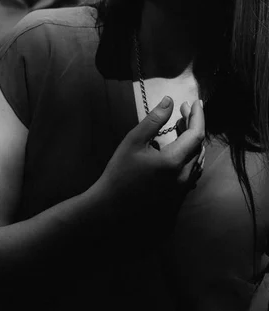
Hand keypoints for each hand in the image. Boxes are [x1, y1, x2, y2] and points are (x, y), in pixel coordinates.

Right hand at [93, 96, 204, 222]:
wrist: (112, 210)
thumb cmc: (119, 173)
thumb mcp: (133, 142)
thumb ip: (153, 120)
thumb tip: (169, 101)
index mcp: (174, 161)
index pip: (197, 133)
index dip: (197, 115)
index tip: (194, 102)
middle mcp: (184, 177)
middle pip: (199, 146)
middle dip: (194, 126)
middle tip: (183, 111)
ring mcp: (182, 190)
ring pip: (197, 161)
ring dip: (192, 142)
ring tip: (180, 128)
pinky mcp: (178, 199)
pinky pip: (191, 174)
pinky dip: (189, 158)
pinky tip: (177, 152)